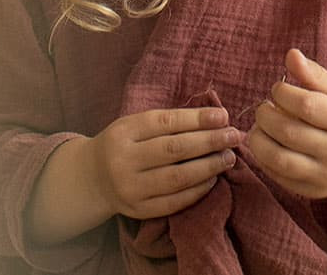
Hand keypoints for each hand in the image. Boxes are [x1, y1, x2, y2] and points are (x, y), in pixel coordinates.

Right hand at [90, 106, 241, 219]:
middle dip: (209, 141)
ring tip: (229, 157)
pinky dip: (197, 190)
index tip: (223, 115)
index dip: (197, 119)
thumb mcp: (134, 125)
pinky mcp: (139, 211)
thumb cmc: (123, 143)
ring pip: (177, 178)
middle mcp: (125, 160)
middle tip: (234, 136)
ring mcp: (131, 188)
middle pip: (174, 150)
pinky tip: (212, 178)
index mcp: (124, 131)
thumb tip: (213, 118)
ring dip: (208, 167)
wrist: (92, 179)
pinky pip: (174, 202)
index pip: (166, 122)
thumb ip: (167, 122)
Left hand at [247, 49, 326, 201]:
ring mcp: (325, 176)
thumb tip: (291, 55)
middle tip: (264, 107)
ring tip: (259, 127)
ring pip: (279, 159)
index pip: (306, 105)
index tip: (278, 88)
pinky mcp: (312, 191)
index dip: (283, 93)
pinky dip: (264, 159)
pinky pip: (279, 177)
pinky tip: (267, 144)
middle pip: (289, 132)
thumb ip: (315, 74)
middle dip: (265, 115)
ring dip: (258, 140)